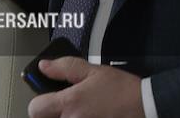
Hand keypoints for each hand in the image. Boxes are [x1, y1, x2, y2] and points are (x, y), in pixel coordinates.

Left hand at [27, 57, 145, 117]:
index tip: (46, 98)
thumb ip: (65, 67)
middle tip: (66, 105)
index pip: (35, 108)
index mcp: (70, 102)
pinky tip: (91, 114)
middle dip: (52, 112)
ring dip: (66, 117)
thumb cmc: (122, 90)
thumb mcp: (94, 71)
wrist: (145, 106)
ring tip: (82, 110)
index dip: (39, 102)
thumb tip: (45, 66)